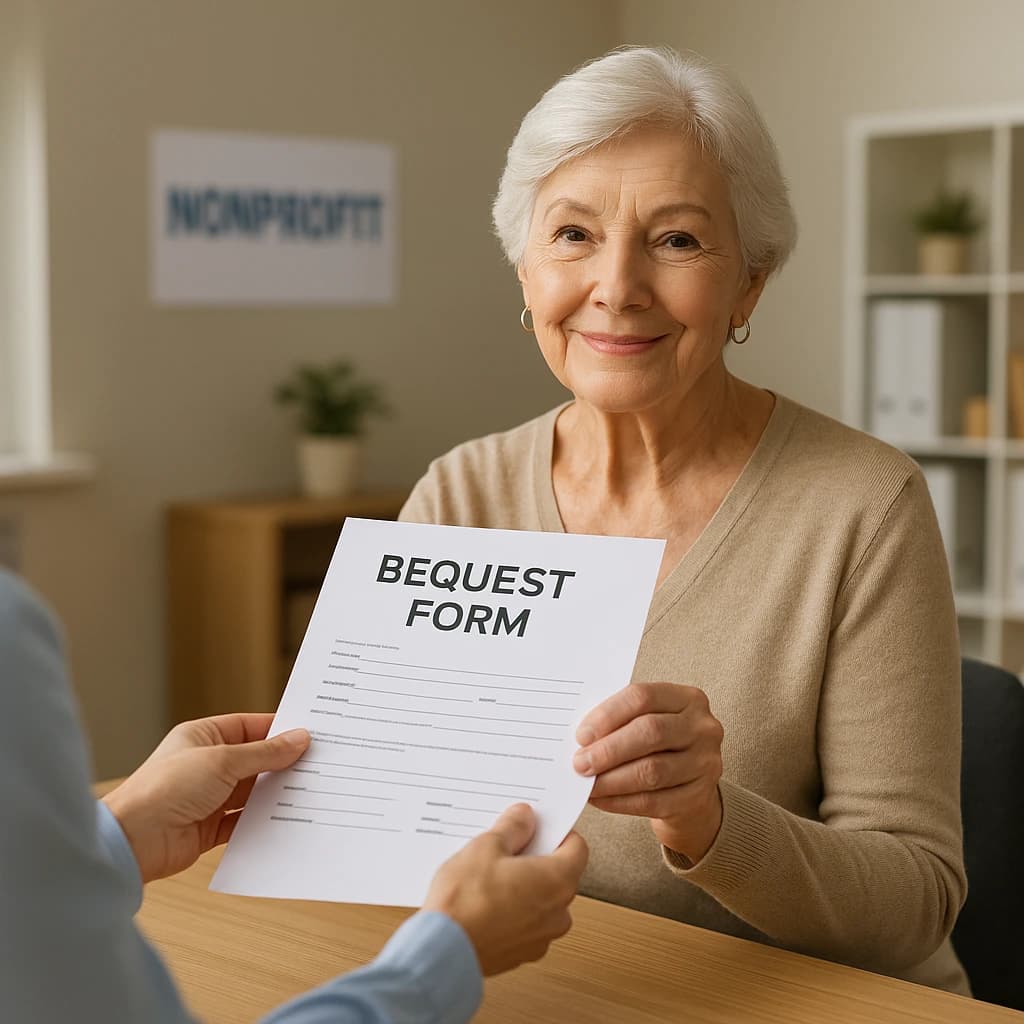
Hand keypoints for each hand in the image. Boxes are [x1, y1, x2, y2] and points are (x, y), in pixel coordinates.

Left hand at [102, 714, 309, 882]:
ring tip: (309, 790)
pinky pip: (245, 820)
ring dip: (275, 792)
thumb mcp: (222, 761)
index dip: (278, 729)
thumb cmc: (165, 789)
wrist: (133, 840)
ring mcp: (208, 797)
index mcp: (202, 737)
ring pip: (252, 791)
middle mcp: (206, 765)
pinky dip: (263, 820)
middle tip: (317, 762)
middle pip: (254, 760)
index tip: (309, 733)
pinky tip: (285, 818)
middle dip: (282, 763)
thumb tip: (298, 739)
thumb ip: (264, 753)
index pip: (248, 727)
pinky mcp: (210, 827)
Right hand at [424, 804, 587, 975]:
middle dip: (536, 858)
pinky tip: (485, 901)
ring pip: (541, 901)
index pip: (577, 847)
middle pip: (559, 874)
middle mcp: (558, 913)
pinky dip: (513, 910)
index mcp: (558, 881)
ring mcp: (541, 938)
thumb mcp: (486, 846)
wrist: (442, 950)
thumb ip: (513, 828)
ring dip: (524, 886)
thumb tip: (524, 819)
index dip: (557, 832)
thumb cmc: (466, 901)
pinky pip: (525, 923)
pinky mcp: (521, 954)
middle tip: (507, 847)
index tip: (537, 826)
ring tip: (490, 875)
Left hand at [573, 683, 723, 863]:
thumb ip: (620, 722)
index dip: (608, 714)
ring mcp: (705, 762)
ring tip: (587, 784)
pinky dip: (620, 801)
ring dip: (611, 780)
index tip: (581, 734)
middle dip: (608, 750)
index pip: (642, 697)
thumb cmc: (659, 745)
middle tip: (580, 763)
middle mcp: (702, 728)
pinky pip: (653, 801)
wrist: (691, 785)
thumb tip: (582, 738)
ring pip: (651, 771)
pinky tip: (601, 799)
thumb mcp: (647, 721)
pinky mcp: (698, 796)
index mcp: (687, 698)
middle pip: (649, 732)